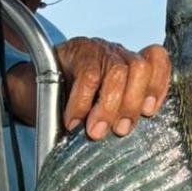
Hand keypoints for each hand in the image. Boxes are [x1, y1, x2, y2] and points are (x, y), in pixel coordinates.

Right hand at [5, 42, 170, 138]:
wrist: (32, 91)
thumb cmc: (74, 106)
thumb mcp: (102, 112)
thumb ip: (121, 117)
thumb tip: (132, 141)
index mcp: (130, 66)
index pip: (156, 60)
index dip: (159, 84)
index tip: (149, 112)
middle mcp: (117, 53)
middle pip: (140, 69)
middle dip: (131, 104)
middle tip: (118, 131)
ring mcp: (98, 49)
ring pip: (118, 71)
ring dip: (110, 106)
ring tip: (95, 130)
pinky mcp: (76, 51)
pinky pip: (88, 76)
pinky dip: (82, 103)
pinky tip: (73, 121)